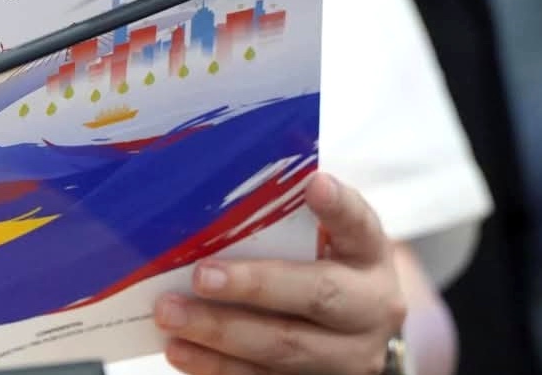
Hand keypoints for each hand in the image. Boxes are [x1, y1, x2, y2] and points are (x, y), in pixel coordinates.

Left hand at [152, 172, 406, 374]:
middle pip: (317, 297)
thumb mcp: (323, 237)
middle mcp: (370, 309)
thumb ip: (288, 218)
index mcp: (369, 255)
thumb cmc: (322, 266)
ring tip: (171, 315)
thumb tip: (222, 197)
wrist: (354, 328)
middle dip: (254, 286)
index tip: (314, 185)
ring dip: (220, 333)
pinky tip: (180, 349)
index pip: (359, 224)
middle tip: (201, 276)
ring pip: (283, 350)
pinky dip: (216, 367)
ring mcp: (347, 357)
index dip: (337, 206)